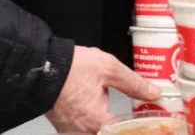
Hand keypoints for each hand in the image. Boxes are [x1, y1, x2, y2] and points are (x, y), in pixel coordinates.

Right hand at [46, 46, 160, 133]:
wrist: (41, 66)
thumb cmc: (70, 68)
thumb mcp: (108, 68)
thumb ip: (133, 83)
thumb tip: (152, 92)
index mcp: (98, 122)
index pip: (127, 134)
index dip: (141, 129)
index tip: (151, 125)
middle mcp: (84, 132)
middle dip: (123, 128)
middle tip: (136, 121)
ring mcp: (72, 132)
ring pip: (98, 134)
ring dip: (110, 128)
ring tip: (122, 121)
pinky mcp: (64, 127)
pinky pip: (85, 133)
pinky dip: (96, 127)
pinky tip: (103, 118)